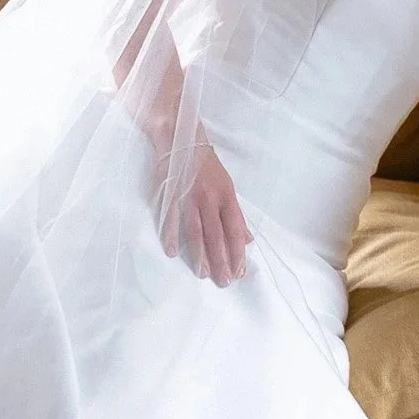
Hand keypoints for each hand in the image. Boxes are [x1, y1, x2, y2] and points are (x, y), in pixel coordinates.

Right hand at [157, 129, 252, 285]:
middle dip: (222, 260)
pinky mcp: (170, 192)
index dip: (238, 252)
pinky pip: (172, 218)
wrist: (182, 136)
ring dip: (201, 254)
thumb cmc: (206, 165)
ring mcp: (189, 196)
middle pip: (217, 235)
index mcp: (226, 196)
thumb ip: (236, 215)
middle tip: (224, 282)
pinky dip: (171, 235)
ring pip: (196, 230)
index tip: (240, 271)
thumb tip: (247, 240)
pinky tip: (173, 252)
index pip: (235, 230)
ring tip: (204, 274)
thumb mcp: (227, 187)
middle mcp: (210, 197)